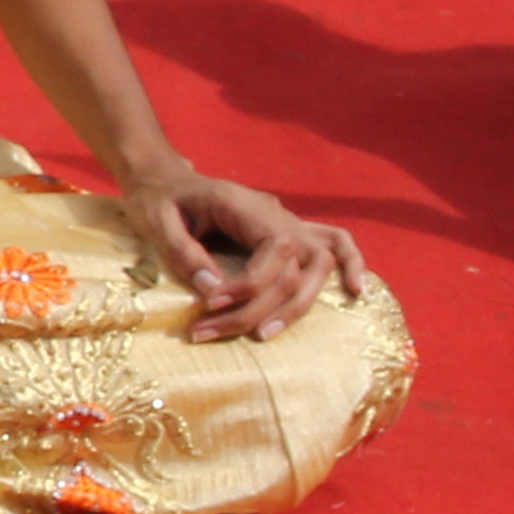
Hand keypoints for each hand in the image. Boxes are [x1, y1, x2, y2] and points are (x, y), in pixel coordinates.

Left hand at [110, 164, 362, 343]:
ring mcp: (288, 221)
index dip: (249, 284)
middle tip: (211, 331)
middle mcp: (276, 213)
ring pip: (319, 264)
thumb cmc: (159, 199)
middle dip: (260, 308)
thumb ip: (185, 253)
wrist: (163, 179)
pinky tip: (356, 291)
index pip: (274, 249)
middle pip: (296, 266)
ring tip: (262, 334)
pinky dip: (351, 264)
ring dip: (297, 305)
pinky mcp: (288, 232)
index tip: (211, 304)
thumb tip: (214, 291)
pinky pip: (335, 242)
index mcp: (245, 204)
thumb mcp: (157, 221)